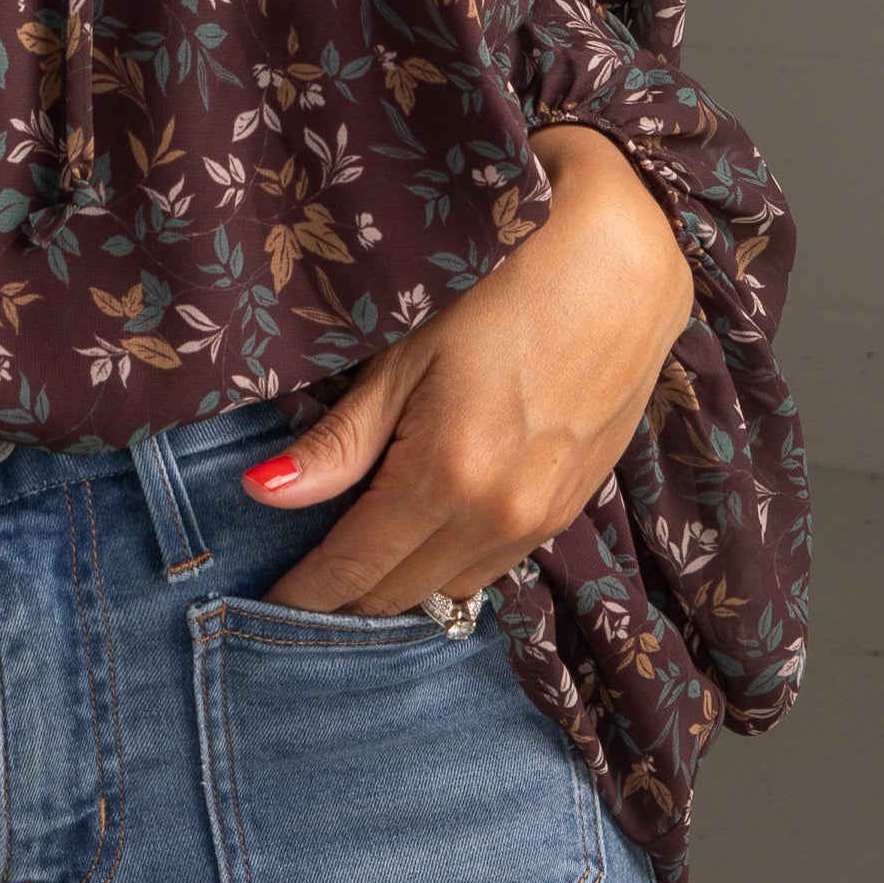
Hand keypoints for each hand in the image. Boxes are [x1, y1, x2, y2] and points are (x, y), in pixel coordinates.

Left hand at [240, 125, 695, 616]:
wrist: (621, 276)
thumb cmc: (498, 301)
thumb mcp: (404, 362)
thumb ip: (339, 443)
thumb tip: (261, 493)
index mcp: (445, 477)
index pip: (354, 568)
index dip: (304, 595)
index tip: (264, 606)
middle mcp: (496, 517)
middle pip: (397, 595)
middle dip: (342, 600)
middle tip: (298, 584)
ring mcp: (540, 521)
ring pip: (447, 592)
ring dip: (398, 589)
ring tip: (355, 565)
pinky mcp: (568, 513)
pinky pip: (491, 568)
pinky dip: (448, 567)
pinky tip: (424, 539)